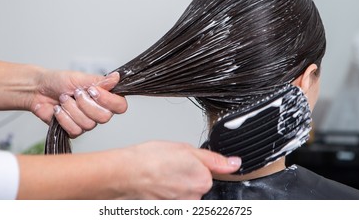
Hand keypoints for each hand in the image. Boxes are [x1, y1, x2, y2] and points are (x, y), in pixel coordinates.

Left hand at [30, 70, 126, 136]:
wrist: (38, 90)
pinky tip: (58, 110)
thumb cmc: (60, 81)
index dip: (108, 100)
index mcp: (105, 97)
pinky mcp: (75, 130)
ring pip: (88, 124)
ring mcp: (88, 122)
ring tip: (63, 99)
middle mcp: (99, 111)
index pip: (120, 105)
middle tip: (75, 93)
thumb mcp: (81, 77)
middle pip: (105, 117)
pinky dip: (64, 118)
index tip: (93, 91)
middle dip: (85, 104)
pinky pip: (75, 130)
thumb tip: (117, 77)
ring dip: (72, 109)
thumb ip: (100, 81)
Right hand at [115, 141, 240, 198]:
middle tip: (170, 167)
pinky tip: (155, 184)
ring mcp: (180, 206)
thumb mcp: (186, 149)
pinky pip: (171, 200)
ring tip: (160, 175)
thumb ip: (214, 159)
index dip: (197, 167)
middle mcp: (195, 198)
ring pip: (183, 194)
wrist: (124, 174)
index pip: (209, 176)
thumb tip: (234, 163)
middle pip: (197, 187)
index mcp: (203, 180)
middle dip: (186, 177)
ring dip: (174, 185)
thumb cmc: (149, 160)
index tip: (183, 164)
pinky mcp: (167, 210)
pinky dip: (165, 193)